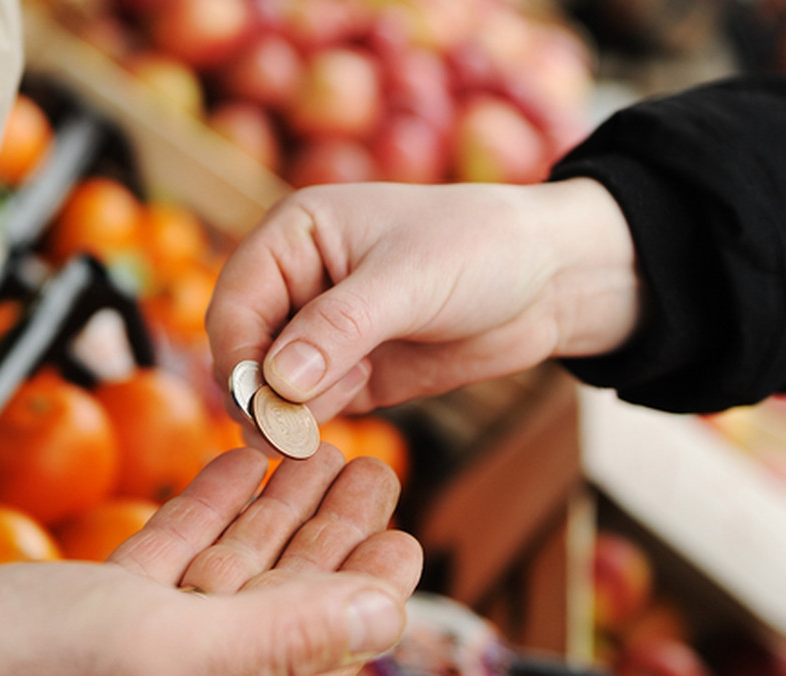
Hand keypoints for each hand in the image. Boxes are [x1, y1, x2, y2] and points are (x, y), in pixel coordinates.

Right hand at [0, 445, 421, 674]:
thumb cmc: (25, 672)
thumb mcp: (167, 647)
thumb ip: (282, 634)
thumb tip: (389, 617)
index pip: (324, 631)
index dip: (369, 579)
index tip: (405, 527)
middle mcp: (197, 662)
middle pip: (286, 587)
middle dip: (327, 524)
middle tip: (364, 464)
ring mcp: (153, 633)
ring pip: (234, 562)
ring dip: (273, 503)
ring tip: (308, 449)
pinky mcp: (111, 606)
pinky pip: (175, 550)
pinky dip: (205, 505)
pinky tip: (231, 460)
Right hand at [206, 178, 639, 420]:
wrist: (551, 279)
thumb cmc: (481, 248)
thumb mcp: (409, 280)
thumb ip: (339, 328)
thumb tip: (274, 382)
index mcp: (294, 235)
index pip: (234, 303)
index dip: (237, 355)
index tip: (259, 401)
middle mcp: (296, 281)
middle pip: (242, 350)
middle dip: (260, 392)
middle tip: (286, 430)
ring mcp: (321, 331)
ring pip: (272, 387)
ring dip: (291, 410)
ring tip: (346, 397)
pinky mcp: (349, 372)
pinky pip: (310, 406)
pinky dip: (318, 418)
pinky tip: (359, 397)